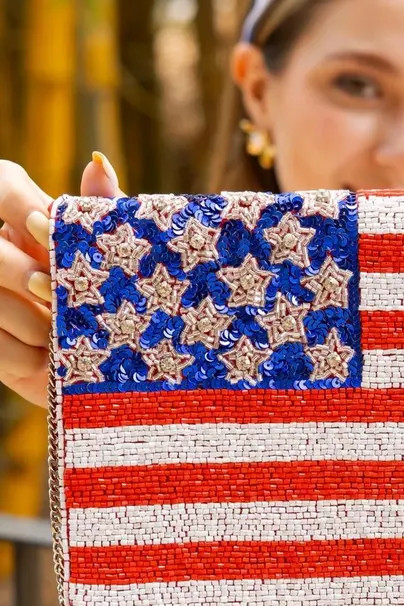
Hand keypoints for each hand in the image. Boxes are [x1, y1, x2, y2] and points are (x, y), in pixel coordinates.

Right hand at [0, 153, 124, 406]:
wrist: (121, 375)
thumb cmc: (123, 307)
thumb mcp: (123, 263)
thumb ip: (107, 218)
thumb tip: (98, 162)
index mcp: (28, 224)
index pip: (1, 182)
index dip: (18, 203)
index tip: (45, 230)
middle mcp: (1, 251)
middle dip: (17, 268)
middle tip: (50, 291)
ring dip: (25, 320)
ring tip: (56, 336)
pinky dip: (20, 356)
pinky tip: (44, 360)